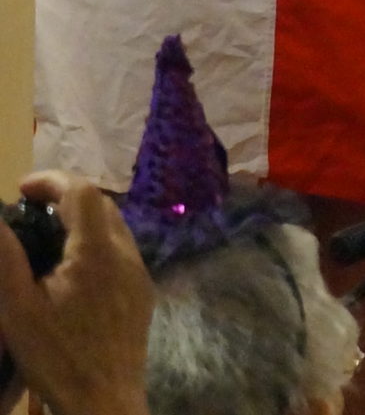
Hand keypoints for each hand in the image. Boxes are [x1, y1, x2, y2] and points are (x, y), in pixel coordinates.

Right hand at [0, 172, 154, 414]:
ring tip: (45, 235)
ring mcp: (139, 273)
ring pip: (115, 227)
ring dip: (83, 220)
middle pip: (102, 205)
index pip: (83, 192)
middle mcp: (127, 254)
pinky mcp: (142, 293)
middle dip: (66, 197)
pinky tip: (70, 268)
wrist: (104, 400)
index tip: (21, 189)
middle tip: (30, 209)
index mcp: (98, 252)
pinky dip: (96, 243)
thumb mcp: (18, 309)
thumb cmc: (57, 356)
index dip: (52, 181)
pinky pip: (121, 252)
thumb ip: (6, 259)